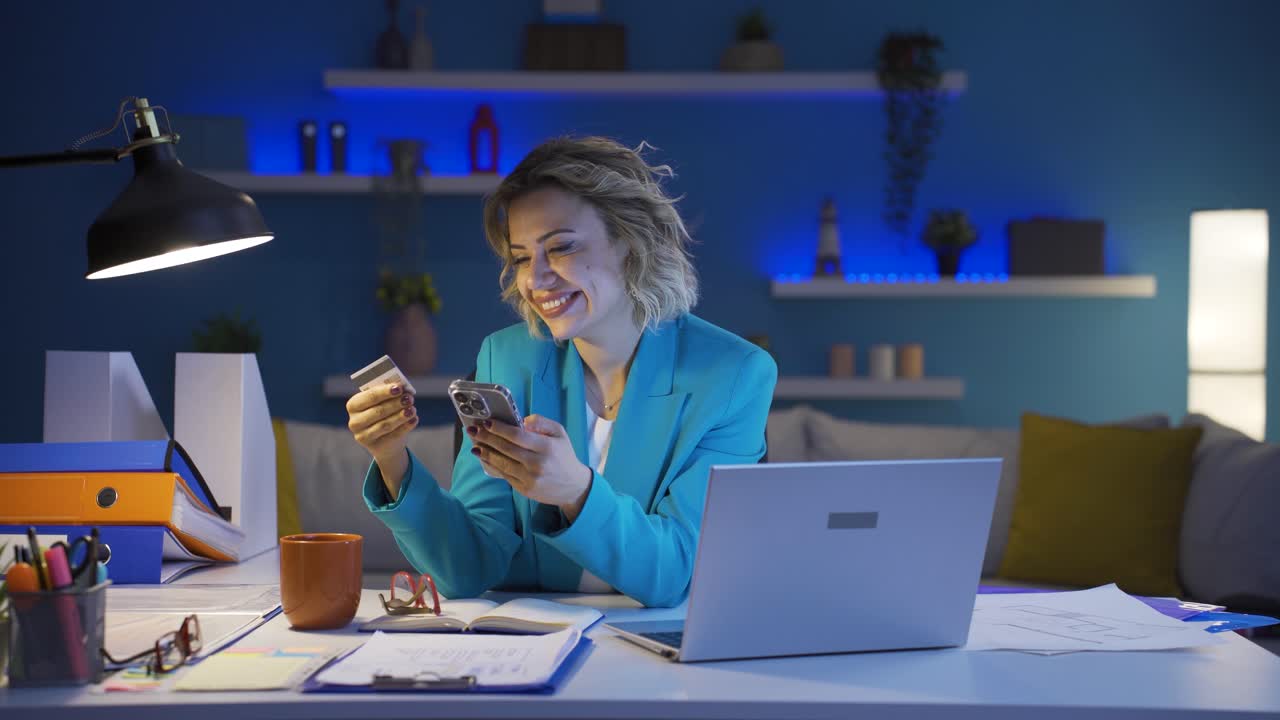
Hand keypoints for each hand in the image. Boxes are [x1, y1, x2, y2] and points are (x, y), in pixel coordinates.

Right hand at [347, 384, 417, 489]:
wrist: (384, 439)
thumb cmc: (384, 412)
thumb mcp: (384, 402)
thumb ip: (390, 394)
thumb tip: (404, 388)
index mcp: (354, 405)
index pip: (369, 396)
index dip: (385, 391)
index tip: (399, 387)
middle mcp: (354, 421)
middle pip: (377, 411)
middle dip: (395, 404)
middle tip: (409, 398)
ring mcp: (362, 436)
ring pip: (385, 425)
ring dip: (401, 416)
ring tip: (413, 409)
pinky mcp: (374, 446)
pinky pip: (393, 436)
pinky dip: (405, 427)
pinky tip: (414, 419)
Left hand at [470, 414, 591, 517]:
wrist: (573, 487)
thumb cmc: (564, 456)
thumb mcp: (559, 433)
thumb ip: (541, 423)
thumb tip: (522, 421)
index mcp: (546, 447)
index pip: (518, 436)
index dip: (500, 429)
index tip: (486, 422)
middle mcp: (537, 464)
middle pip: (506, 449)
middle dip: (487, 438)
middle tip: (473, 430)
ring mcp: (529, 478)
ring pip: (502, 463)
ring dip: (485, 453)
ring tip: (474, 444)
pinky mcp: (524, 489)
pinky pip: (504, 475)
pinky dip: (492, 465)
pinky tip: (483, 457)